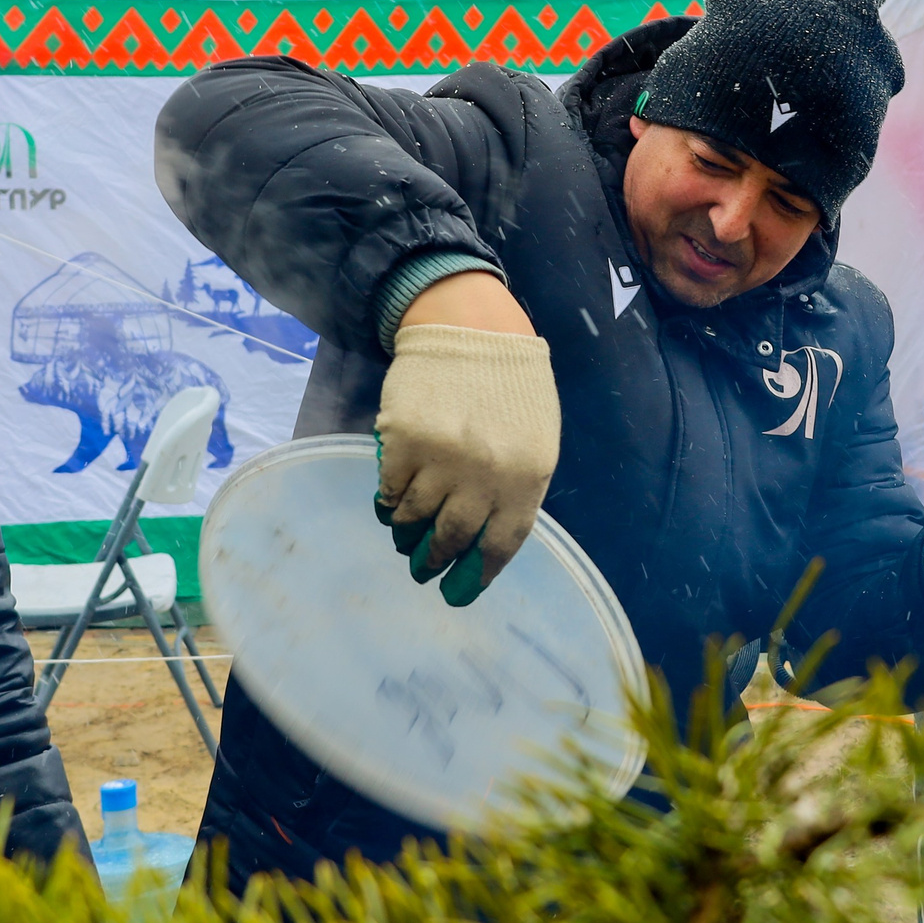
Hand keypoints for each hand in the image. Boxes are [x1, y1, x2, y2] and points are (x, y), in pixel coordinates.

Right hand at [373, 319, 559, 606]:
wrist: (471, 330)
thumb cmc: (510, 389)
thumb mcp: (535, 440)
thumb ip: (516, 489)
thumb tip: (481, 542)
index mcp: (526, 477)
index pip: (500, 544)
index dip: (476, 573)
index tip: (457, 592)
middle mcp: (485, 474)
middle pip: (453, 538)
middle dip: (434, 561)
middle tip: (422, 570)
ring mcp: (442, 457)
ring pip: (416, 518)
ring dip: (407, 533)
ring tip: (404, 535)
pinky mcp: (404, 440)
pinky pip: (390, 490)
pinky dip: (388, 503)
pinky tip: (390, 502)